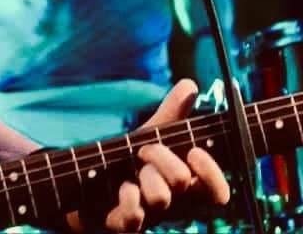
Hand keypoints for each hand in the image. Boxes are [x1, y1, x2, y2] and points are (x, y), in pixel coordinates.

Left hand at [66, 79, 229, 232]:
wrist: (86, 188)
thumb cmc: (126, 164)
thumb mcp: (150, 137)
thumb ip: (172, 114)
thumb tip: (190, 84)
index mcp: (185, 188)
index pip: (218, 193)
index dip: (212, 173)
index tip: (194, 151)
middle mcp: (172, 206)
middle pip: (183, 182)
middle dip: (162, 156)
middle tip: (144, 152)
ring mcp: (150, 219)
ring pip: (161, 198)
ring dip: (143, 176)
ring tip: (131, 174)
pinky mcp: (124, 228)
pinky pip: (135, 217)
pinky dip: (128, 198)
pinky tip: (122, 190)